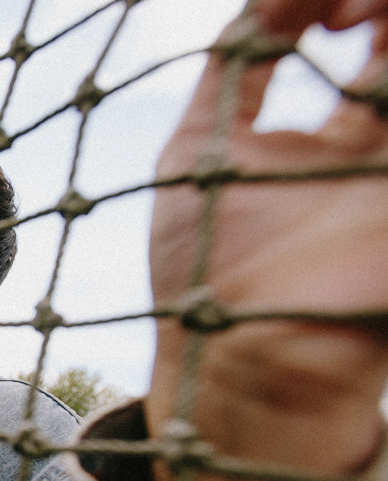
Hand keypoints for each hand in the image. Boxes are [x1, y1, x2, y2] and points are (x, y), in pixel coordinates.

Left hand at [148, 0, 387, 480]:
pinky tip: (373, 64)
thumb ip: (230, 77)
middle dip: (374, 9)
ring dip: (387, 28)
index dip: (329, 5)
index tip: (317, 5)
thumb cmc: (201, 267)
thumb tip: (256, 10)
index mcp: (328, 140)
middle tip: (346, 7)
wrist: (233, 360)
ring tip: (358, 15)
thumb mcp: (197, 152)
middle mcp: (373, 153)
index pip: (358, 42)